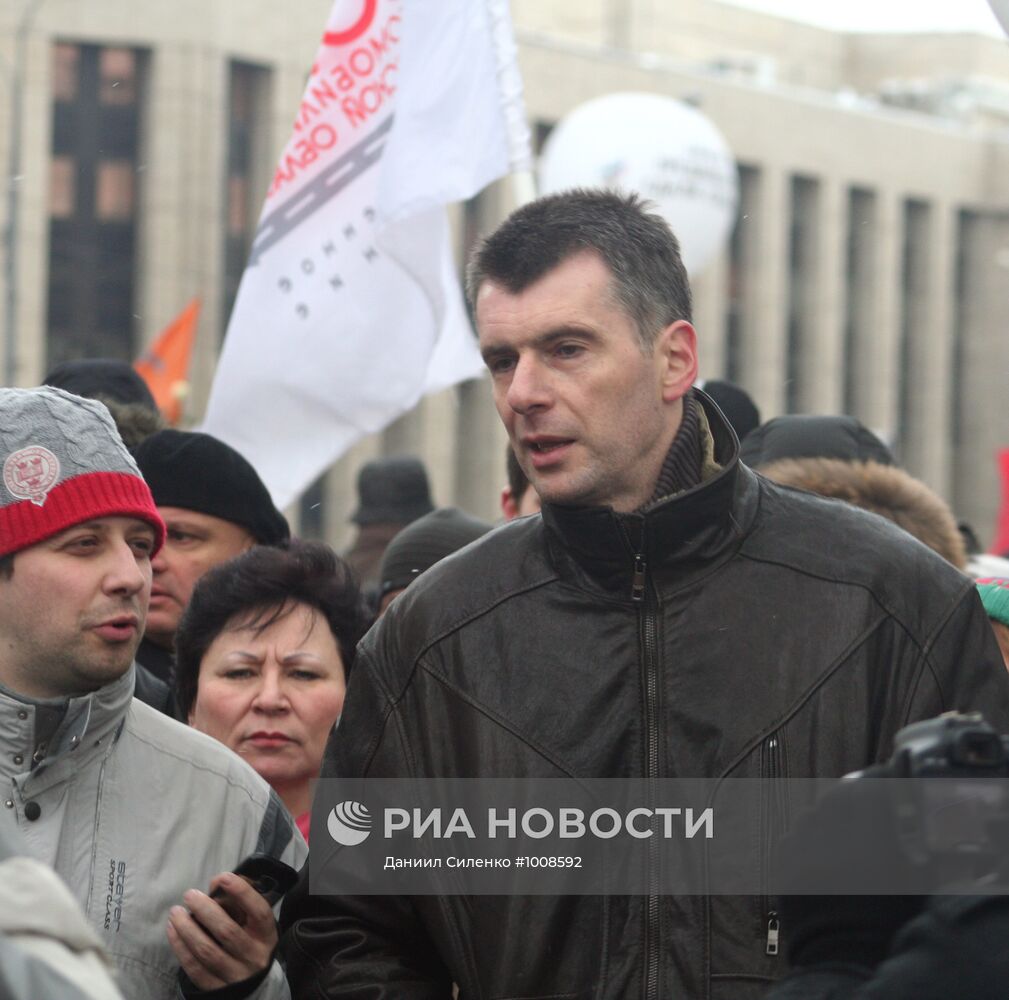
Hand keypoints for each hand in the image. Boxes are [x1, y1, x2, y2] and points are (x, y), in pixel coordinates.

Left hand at [166, 872, 277, 989]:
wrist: (256, 986)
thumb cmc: (253, 943)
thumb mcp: (256, 925)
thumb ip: (240, 903)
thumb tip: (216, 884)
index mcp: (266, 935)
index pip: (259, 912)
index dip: (242, 893)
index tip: (223, 877)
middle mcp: (253, 956)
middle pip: (227, 931)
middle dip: (205, 910)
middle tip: (190, 895)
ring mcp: (235, 976)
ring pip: (207, 951)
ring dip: (187, 929)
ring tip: (175, 912)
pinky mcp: (216, 989)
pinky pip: (195, 968)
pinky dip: (181, 948)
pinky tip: (173, 931)